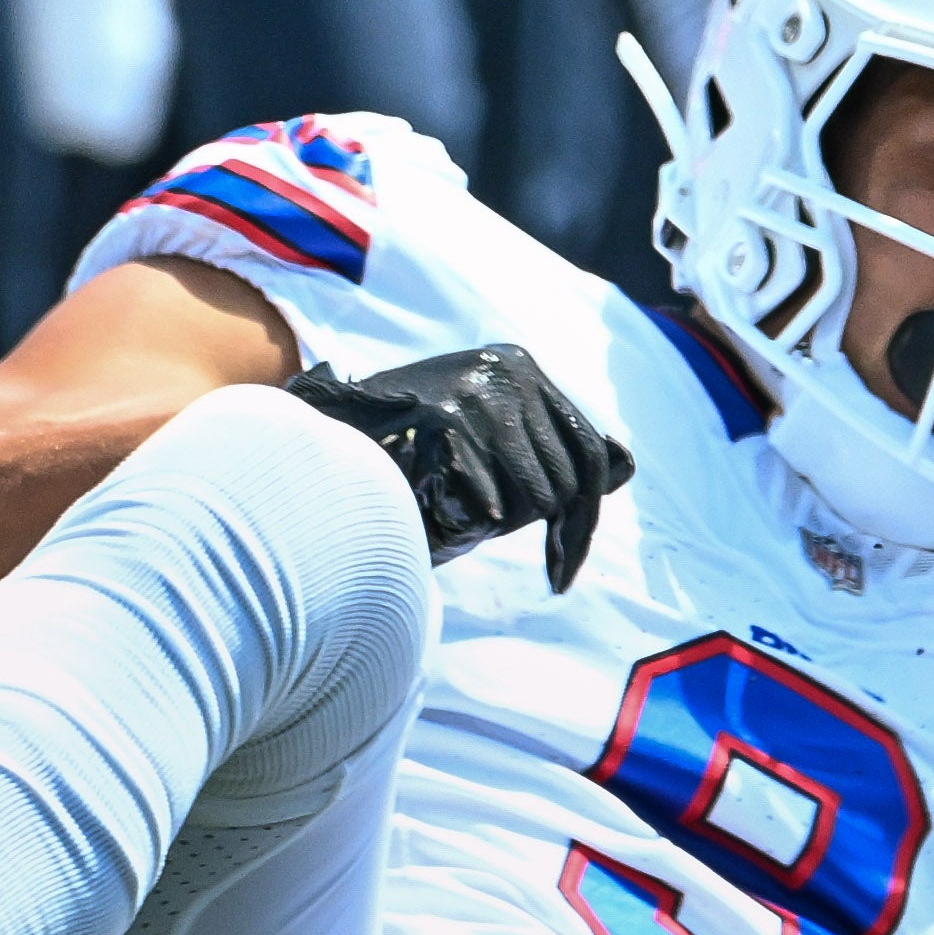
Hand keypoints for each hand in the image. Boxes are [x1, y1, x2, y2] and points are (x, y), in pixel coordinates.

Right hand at [288, 345, 635, 590]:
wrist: (309, 449)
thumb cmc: (398, 459)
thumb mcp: (483, 446)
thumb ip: (547, 450)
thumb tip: (624, 462)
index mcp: (515, 365)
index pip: (586, 449)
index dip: (584, 517)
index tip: (566, 565)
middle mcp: (505, 370)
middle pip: (567, 479)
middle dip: (555, 533)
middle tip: (539, 568)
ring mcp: (475, 393)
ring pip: (536, 497)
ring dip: (500, 525)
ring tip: (458, 516)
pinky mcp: (447, 419)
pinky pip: (491, 506)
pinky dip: (467, 525)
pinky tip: (441, 517)